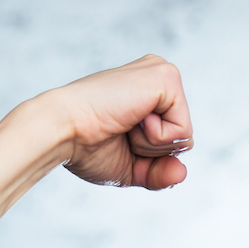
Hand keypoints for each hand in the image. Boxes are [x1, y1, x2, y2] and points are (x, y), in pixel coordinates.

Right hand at [43, 55, 193, 190]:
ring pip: (185, 137)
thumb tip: (182, 172)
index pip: (174, 142)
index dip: (149, 157)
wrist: (63, 131)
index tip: (118, 137)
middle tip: (120, 131)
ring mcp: (164, 73)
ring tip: (124, 123)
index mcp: (150, 93)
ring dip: (152, 145)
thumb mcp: (131, 168)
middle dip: (153, 153)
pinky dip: (156, 137)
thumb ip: (159, 173)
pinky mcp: (166, 77)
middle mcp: (159, 78)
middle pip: (183, 141)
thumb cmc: (87, 147)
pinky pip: (183, 130)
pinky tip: (131, 118)